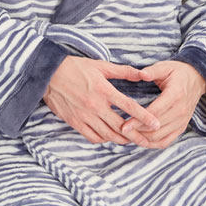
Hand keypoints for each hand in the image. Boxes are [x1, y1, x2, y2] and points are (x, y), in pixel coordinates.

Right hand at [43, 56, 159, 146]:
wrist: (49, 74)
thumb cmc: (76, 67)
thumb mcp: (101, 65)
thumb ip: (123, 71)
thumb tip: (141, 74)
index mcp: (104, 90)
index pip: (129, 106)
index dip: (144, 117)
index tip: (156, 124)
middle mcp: (95, 105)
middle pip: (120, 127)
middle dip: (135, 135)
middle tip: (146, 139)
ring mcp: (84, 116)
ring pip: (107, 135)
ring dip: (120, 139)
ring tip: (130, 139)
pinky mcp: (74, 122)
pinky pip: (92, 137)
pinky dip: (103, 139)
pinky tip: (109, 136)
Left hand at [121, 60, 205, 149]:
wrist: (198, 80)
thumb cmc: (178, 72)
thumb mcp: (166, 66)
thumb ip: (152, 71)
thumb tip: (141, 74)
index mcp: (176, 94)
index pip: (155, 112)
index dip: (138, 121)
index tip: (123, 126)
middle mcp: (180, 110)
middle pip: (155, 127)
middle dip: (136, 131)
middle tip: (120, 131)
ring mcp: (182, 121)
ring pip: (159, 137)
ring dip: (142, 138)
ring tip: (127, 136)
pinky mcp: (181, 127)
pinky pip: (166, 141)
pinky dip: (152, 144)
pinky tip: (140, 140)